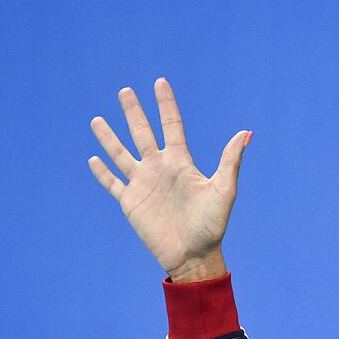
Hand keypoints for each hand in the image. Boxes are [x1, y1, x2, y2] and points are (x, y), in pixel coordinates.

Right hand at [88, 77, 250, 281]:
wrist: (193, 256)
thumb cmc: (212, 226)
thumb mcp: (223, 191)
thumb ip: (230, 161)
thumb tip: (245, 133)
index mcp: (180, 162)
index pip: (171, 125)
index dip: (165, 104)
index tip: (160, 82)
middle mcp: (159, 168)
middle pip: (142, 133)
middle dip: (134, 112)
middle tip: (125, 91)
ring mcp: (143, 184)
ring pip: (121, 154)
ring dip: (109, 138)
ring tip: (97, 120)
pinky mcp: (130, 202)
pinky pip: (112, 183)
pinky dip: (102, 172)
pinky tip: (93, 159)